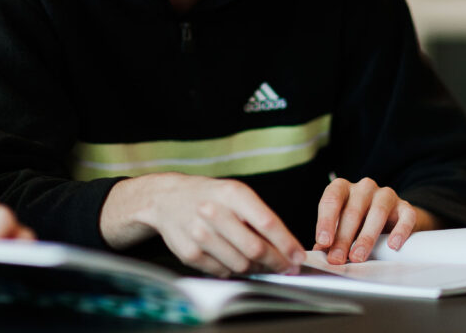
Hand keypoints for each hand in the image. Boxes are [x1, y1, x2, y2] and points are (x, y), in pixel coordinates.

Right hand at [104, 173, 304, 276]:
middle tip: (285, 267)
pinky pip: (222, 272)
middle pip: (254, 248)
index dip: (286, 244)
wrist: (167, 199)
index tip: (298, 257)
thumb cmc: (209, 196)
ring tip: (259, 263)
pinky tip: (232, 259)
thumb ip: (260, 218)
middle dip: (276, 262)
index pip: (266, 223)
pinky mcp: (188, 253)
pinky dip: (233, 270)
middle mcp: (213, 211)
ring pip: (240, 264)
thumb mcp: (235, 194)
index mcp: (231, 193)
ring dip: (256, 269)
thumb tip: (288, 249)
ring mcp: (198, 234)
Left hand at [313, 177, 436, 264]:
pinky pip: (405, 217)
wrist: (390, 218)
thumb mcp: (341, 226)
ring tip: (358, 256)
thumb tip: (319, 252)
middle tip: (337, 258)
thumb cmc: (358, 222)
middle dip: (343, 238)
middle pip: (352, 211)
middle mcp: (363, 188)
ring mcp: (386, 195)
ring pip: (377, 212)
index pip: (331, 199)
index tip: (323, 241)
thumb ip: (330, 237)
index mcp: (343, 188)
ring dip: (366, 237)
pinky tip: (392, 245)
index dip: (326, 221)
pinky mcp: (405, 207)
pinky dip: (400, 231)